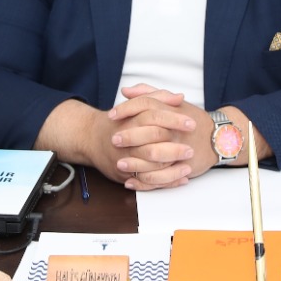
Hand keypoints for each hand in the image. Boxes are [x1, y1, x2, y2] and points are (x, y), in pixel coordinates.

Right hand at [32, 94, 197, 189]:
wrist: (90, 138)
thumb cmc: (118, 121)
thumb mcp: (136, 105)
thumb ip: (157, 97)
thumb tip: (179, 97)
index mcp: (130, 119)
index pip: (154, 116)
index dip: (174, 119)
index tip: (191, 123)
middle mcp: (125, 140)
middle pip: (152, 144)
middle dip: (174, 148)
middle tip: (191, 149)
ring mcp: (124, 159)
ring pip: (150, 167)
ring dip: (172, 169)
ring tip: (188, 167)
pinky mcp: (124, 175)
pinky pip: (147, 182)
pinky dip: (165, 182)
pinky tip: (181, 179)